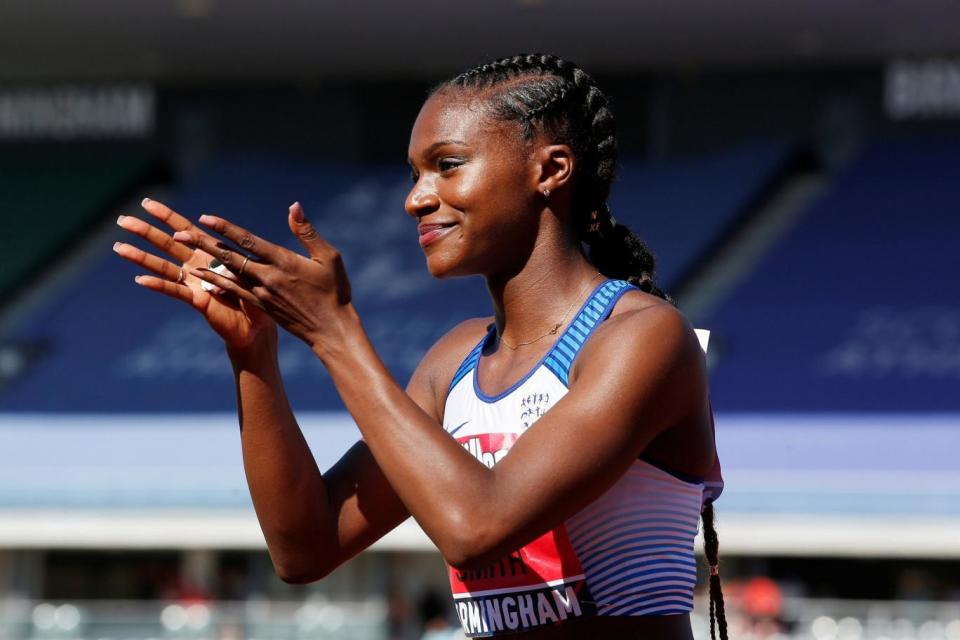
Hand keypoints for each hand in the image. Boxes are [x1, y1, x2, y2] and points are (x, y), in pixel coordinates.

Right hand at [114, 198, 274, 351]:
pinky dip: (159, 285)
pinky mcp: (197, 300)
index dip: (166, 216)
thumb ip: (237, 259)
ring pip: (164, 266)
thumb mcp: (250, 270)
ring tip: (119, 247)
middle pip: (168, 244)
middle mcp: (198, 265)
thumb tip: (228, 250)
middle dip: (145, 231)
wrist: (256, 327)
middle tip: (121, 220)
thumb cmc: (257, 295)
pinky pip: (176, 291)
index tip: (146, 202)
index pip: (185, 229)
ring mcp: (195, 282)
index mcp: (210, 253)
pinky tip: (140, 279)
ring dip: (141, 257)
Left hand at [172, 202, 355, 354]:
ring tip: (184, 251)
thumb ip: (306, 232)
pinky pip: (233, 290)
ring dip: (204, 261)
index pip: (248, 241)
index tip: (206, 218)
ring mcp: (262, 293)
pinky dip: (216, 281)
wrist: (330, 329)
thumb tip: (294, 206)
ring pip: (228, 273)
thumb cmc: (334, 291)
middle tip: (180, 233)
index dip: (226, 229)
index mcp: (283, 262)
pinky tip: (201, 276)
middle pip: (230, 257)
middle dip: (204, 244)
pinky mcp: (261, 305)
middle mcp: (267, 278)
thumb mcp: (328, 257)